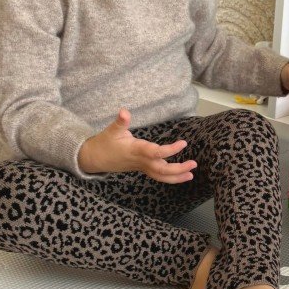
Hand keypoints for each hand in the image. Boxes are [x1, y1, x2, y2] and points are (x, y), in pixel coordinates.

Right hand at [78, 109, 196, 182]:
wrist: (94, 159)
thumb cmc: (105, 143)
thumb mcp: (111, 131)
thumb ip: (120, 122)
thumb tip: (124, 111)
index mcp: (136, 150)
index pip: (156, 152)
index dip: (170, 150)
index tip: (184, 143)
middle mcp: (141, 161)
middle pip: (162, 169)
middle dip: (178, 169)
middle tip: (194, 164)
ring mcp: (142, 167)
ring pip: (161, 176)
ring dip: (176, 177)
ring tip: (191, 174)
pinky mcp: (143, 169)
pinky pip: (158, 176)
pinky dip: (170, 177)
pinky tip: (182, 175)